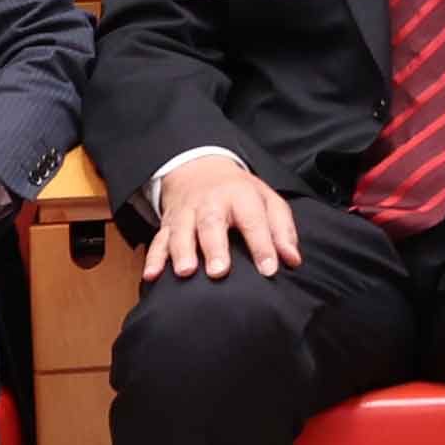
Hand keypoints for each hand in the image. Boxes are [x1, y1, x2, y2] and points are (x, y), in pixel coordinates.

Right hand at [144, 151, 299, 280]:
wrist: (199, 169)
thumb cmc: (239, 193)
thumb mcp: (267, 201)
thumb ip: (282, 230)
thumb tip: (292, 260)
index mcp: (240, 196)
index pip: (254, 221)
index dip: (263, 246)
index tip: (269, 270)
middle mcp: (211, 204)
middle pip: (211, 224)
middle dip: (215, 248)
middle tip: (219, 272)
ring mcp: (186, 213)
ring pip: (181, 231)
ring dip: (181, 252)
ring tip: (186, 272)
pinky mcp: (167, 224)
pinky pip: (158, 240)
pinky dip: (153, 258)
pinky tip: (152, 276)